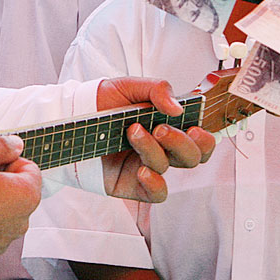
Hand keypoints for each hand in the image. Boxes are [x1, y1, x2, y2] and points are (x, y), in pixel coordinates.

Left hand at [94, 77, 215, 202]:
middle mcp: (163, 148)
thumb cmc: (104, 101)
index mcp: (169, 125)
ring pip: (168, 167)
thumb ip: (157, 89)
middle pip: (192, 156)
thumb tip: (177, 108)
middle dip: (180, 142)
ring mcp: (149, 166)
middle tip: (159, 128)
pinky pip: (157, 193)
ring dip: (154, 150)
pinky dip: (155, 183)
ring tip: (133, 132)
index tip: (194, 127)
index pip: (201, 139)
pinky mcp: (134, 184)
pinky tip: (143, 170)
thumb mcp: (129, 86)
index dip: (205, 137)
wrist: (74, 116)